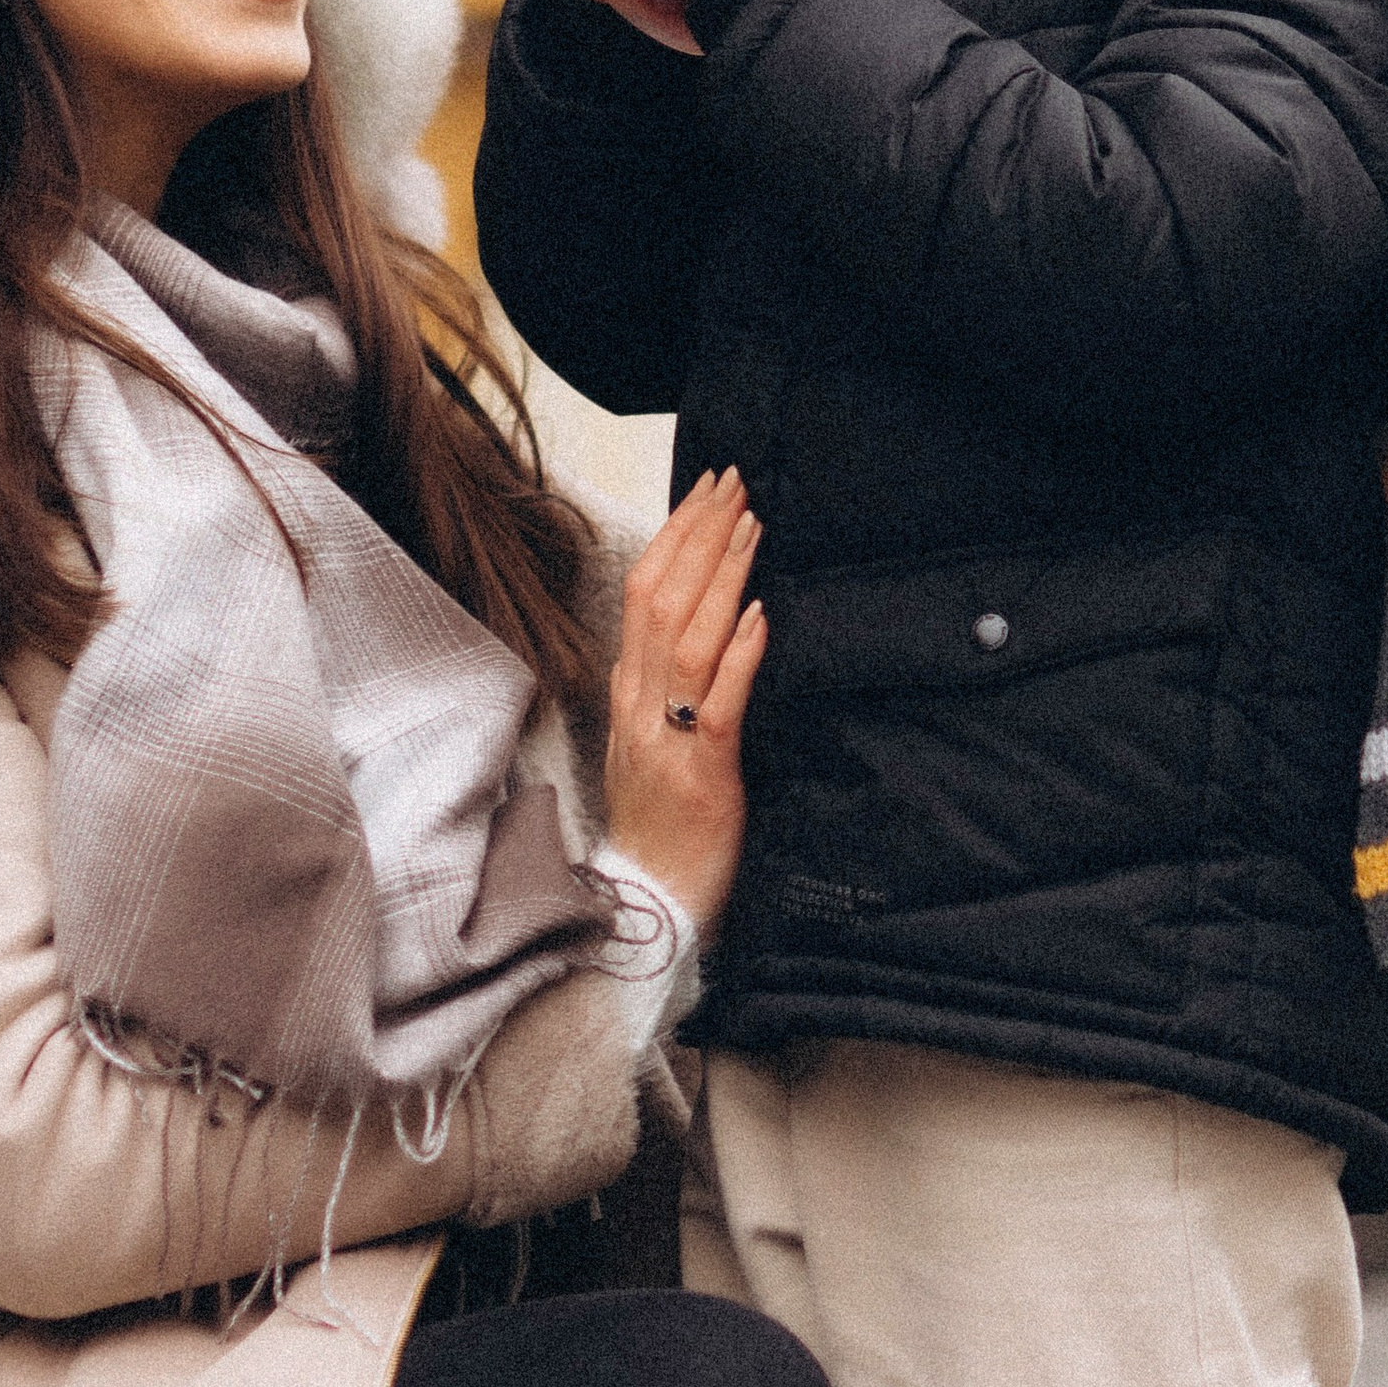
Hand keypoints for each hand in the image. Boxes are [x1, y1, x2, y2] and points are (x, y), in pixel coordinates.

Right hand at [603, 468, 766, 940]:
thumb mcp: (649, 743)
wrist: (650, 903)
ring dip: (721, 576)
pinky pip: (718, 704)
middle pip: (661, 601)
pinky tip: (759, 615)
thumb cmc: (661, 825)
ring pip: (687, 640)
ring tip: (751, 526)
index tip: (708, 491)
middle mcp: (639, 707)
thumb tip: (697, 627)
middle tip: (734, 483)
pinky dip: (739, 655)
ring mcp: (665, 739)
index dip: (675, 537)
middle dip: (699, 535)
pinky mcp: (702, 774)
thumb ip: (663, 686)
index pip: (643, 594)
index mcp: (628, 694)